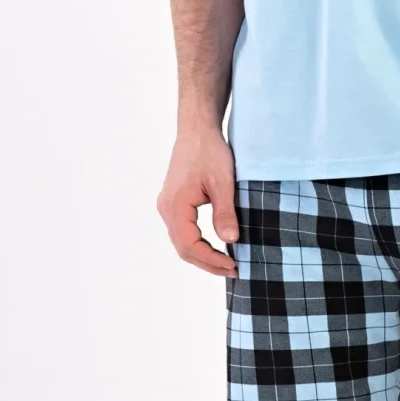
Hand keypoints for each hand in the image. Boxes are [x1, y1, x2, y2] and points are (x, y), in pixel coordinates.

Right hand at [156, 128, 239, 275]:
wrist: (197, 130)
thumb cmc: (209, 151)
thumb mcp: (223, 182)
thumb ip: (225, 213)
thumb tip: (231, 241)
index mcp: (175, 205)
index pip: (189, 245)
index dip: (211, 260)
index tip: (233, 266)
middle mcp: (166, 208)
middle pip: (183, 248)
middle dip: (208, 263)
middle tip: (233, 270)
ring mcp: (168, 206)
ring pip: (182, 242)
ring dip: (203, 255)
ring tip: (226, 264)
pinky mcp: (174, 203)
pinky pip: (183, 232)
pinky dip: (198, 244)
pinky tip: (215, 248)